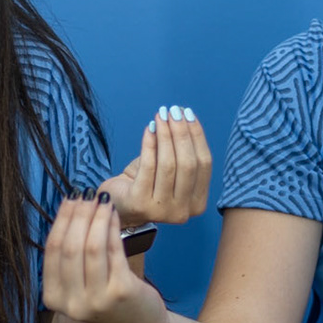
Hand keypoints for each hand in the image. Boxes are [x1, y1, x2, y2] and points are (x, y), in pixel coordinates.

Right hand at [41, 190, 166, 322]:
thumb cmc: (108, 297)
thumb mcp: (81, 283)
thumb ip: (70, 256)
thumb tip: (71, 207)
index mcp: (54, 299)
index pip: (52, 251)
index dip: (61, 220)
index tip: (70, 199)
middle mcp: (71, 303)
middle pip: (70, 247)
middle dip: (78, 215)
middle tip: (87, 195)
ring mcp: (96, 300)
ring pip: (91, 247)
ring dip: (97, 218)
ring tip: (103, 200)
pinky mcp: (121, 292)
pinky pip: (114, 251)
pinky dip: (113, 227)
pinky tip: (114, 214)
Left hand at [97, 105, 211, 227]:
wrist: (118, 204)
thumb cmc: (146, 184)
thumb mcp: (169, 168)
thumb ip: (179, 149)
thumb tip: (182, 115)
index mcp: (197, 203)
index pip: (204, 164)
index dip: (197, 136)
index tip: (188, 114)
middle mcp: (183, 211)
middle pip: (188, 164)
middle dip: (181, 133)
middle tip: (173, 111)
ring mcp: (162, 211)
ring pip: (169, 165)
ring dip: (165, 136)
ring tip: (160, 116)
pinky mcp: (140, 204)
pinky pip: (148, 167)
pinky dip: (149, 144)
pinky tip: (148, 129)